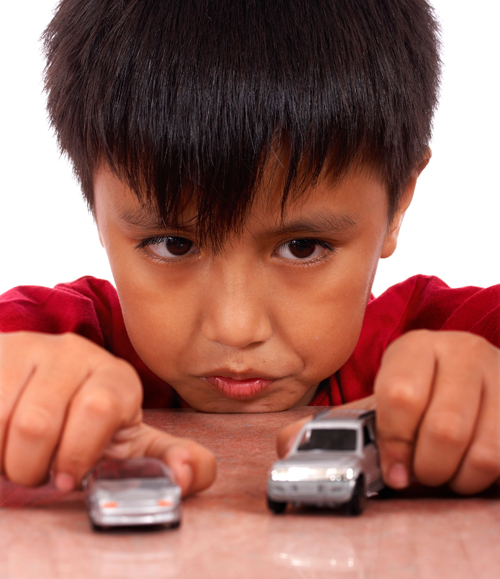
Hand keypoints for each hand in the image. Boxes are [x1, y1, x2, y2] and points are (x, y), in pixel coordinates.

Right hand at [0, 332, 214, 495]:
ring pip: (4, 423)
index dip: (77, 454)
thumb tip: (190, 475)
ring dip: (5, 458)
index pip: (100, 408)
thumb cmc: (88, 424)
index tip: (67, 478)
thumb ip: (164, 460)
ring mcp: (31, 349)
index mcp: (116, 377)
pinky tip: (1, 438)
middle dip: (31, 467)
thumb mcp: (129, 441)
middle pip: (39, 425)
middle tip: (38, 469)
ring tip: (18, 453)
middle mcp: (76, 353)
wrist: (40, 382)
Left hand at [277, 330, 499, 494]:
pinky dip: (482, 479)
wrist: (476, 384)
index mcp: (415, 348)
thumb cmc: (422, 396)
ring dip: (455, 478)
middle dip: (424, 468)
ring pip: (481, 450)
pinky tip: (467, 469)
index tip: (392, 470)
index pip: (399, 395)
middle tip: (416, 476)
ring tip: (442, 473)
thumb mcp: (381, 402)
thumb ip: (339, 424)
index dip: (392, 442)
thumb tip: (285, 446)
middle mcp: (460, 353)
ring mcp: (498, 376)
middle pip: (443, 428)